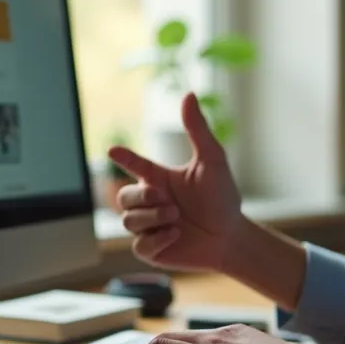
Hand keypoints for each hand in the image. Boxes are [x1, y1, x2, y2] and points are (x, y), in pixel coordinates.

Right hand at [109, 93, 244, 271]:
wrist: (231, 236)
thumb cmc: (223, 198)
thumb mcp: (213, 161)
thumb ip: (198, 129)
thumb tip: (188, 94)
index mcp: (159, 178)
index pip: (135, 165)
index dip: (123, 157)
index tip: (113, 150)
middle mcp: (151, 201)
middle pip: (123, 197)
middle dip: (142, 199)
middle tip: (168, 202)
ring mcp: (149, 226)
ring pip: (129, 221)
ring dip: (154, 219)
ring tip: (177, 218)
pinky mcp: (152, 250)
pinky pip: (139, 246)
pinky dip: (157, 240)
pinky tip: (176, 235)